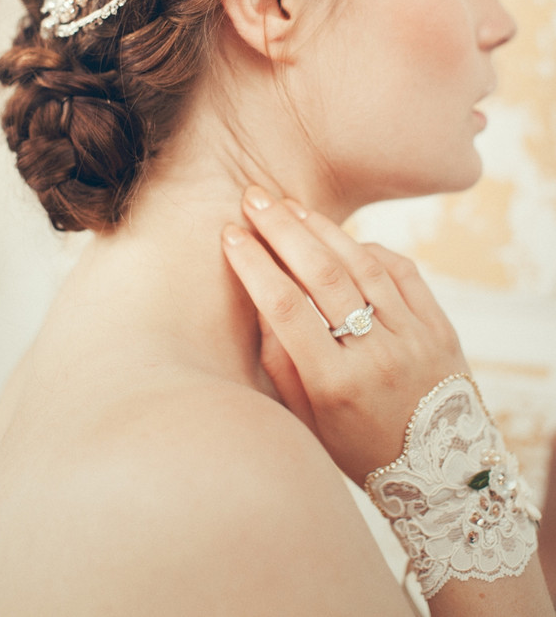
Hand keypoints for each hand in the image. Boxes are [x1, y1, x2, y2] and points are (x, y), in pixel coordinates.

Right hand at [222, 186, 468, 486]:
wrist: (441, 475)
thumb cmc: (359, 448)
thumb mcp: (307, 422)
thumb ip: (280, 363)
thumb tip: (261, 301)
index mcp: (336, 384)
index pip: (285, 308)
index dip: (254, 265)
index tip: (231, 235)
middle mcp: (377, 355)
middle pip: (322, 275)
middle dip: (283, 230)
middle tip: (255, 199)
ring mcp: (414, 336)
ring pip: (362, 264)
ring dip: (322, 228)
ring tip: (290, 206)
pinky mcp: (438, 326)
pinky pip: (401, 271)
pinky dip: (368, 248)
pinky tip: (340, 238)